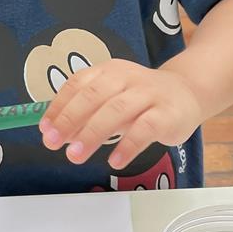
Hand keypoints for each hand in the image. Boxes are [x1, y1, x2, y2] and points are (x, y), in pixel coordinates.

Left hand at [38, 59, 202, 169]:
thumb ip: (86, 113)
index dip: (59, 106)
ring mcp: (148, 94)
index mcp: (108, 71)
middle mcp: (126, 77)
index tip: (45, 129)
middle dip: (70, 119)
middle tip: (53, 143)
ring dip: (92, 133)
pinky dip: (127, 145)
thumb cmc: (141, 99)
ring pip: (116, 110)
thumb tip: (55, 132)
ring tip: (75, 155)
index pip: (77, 84)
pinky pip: (145, 128)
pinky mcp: (167, 113)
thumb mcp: (111, 99)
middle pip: (93, 95)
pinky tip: (114, 161)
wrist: (187, 92)